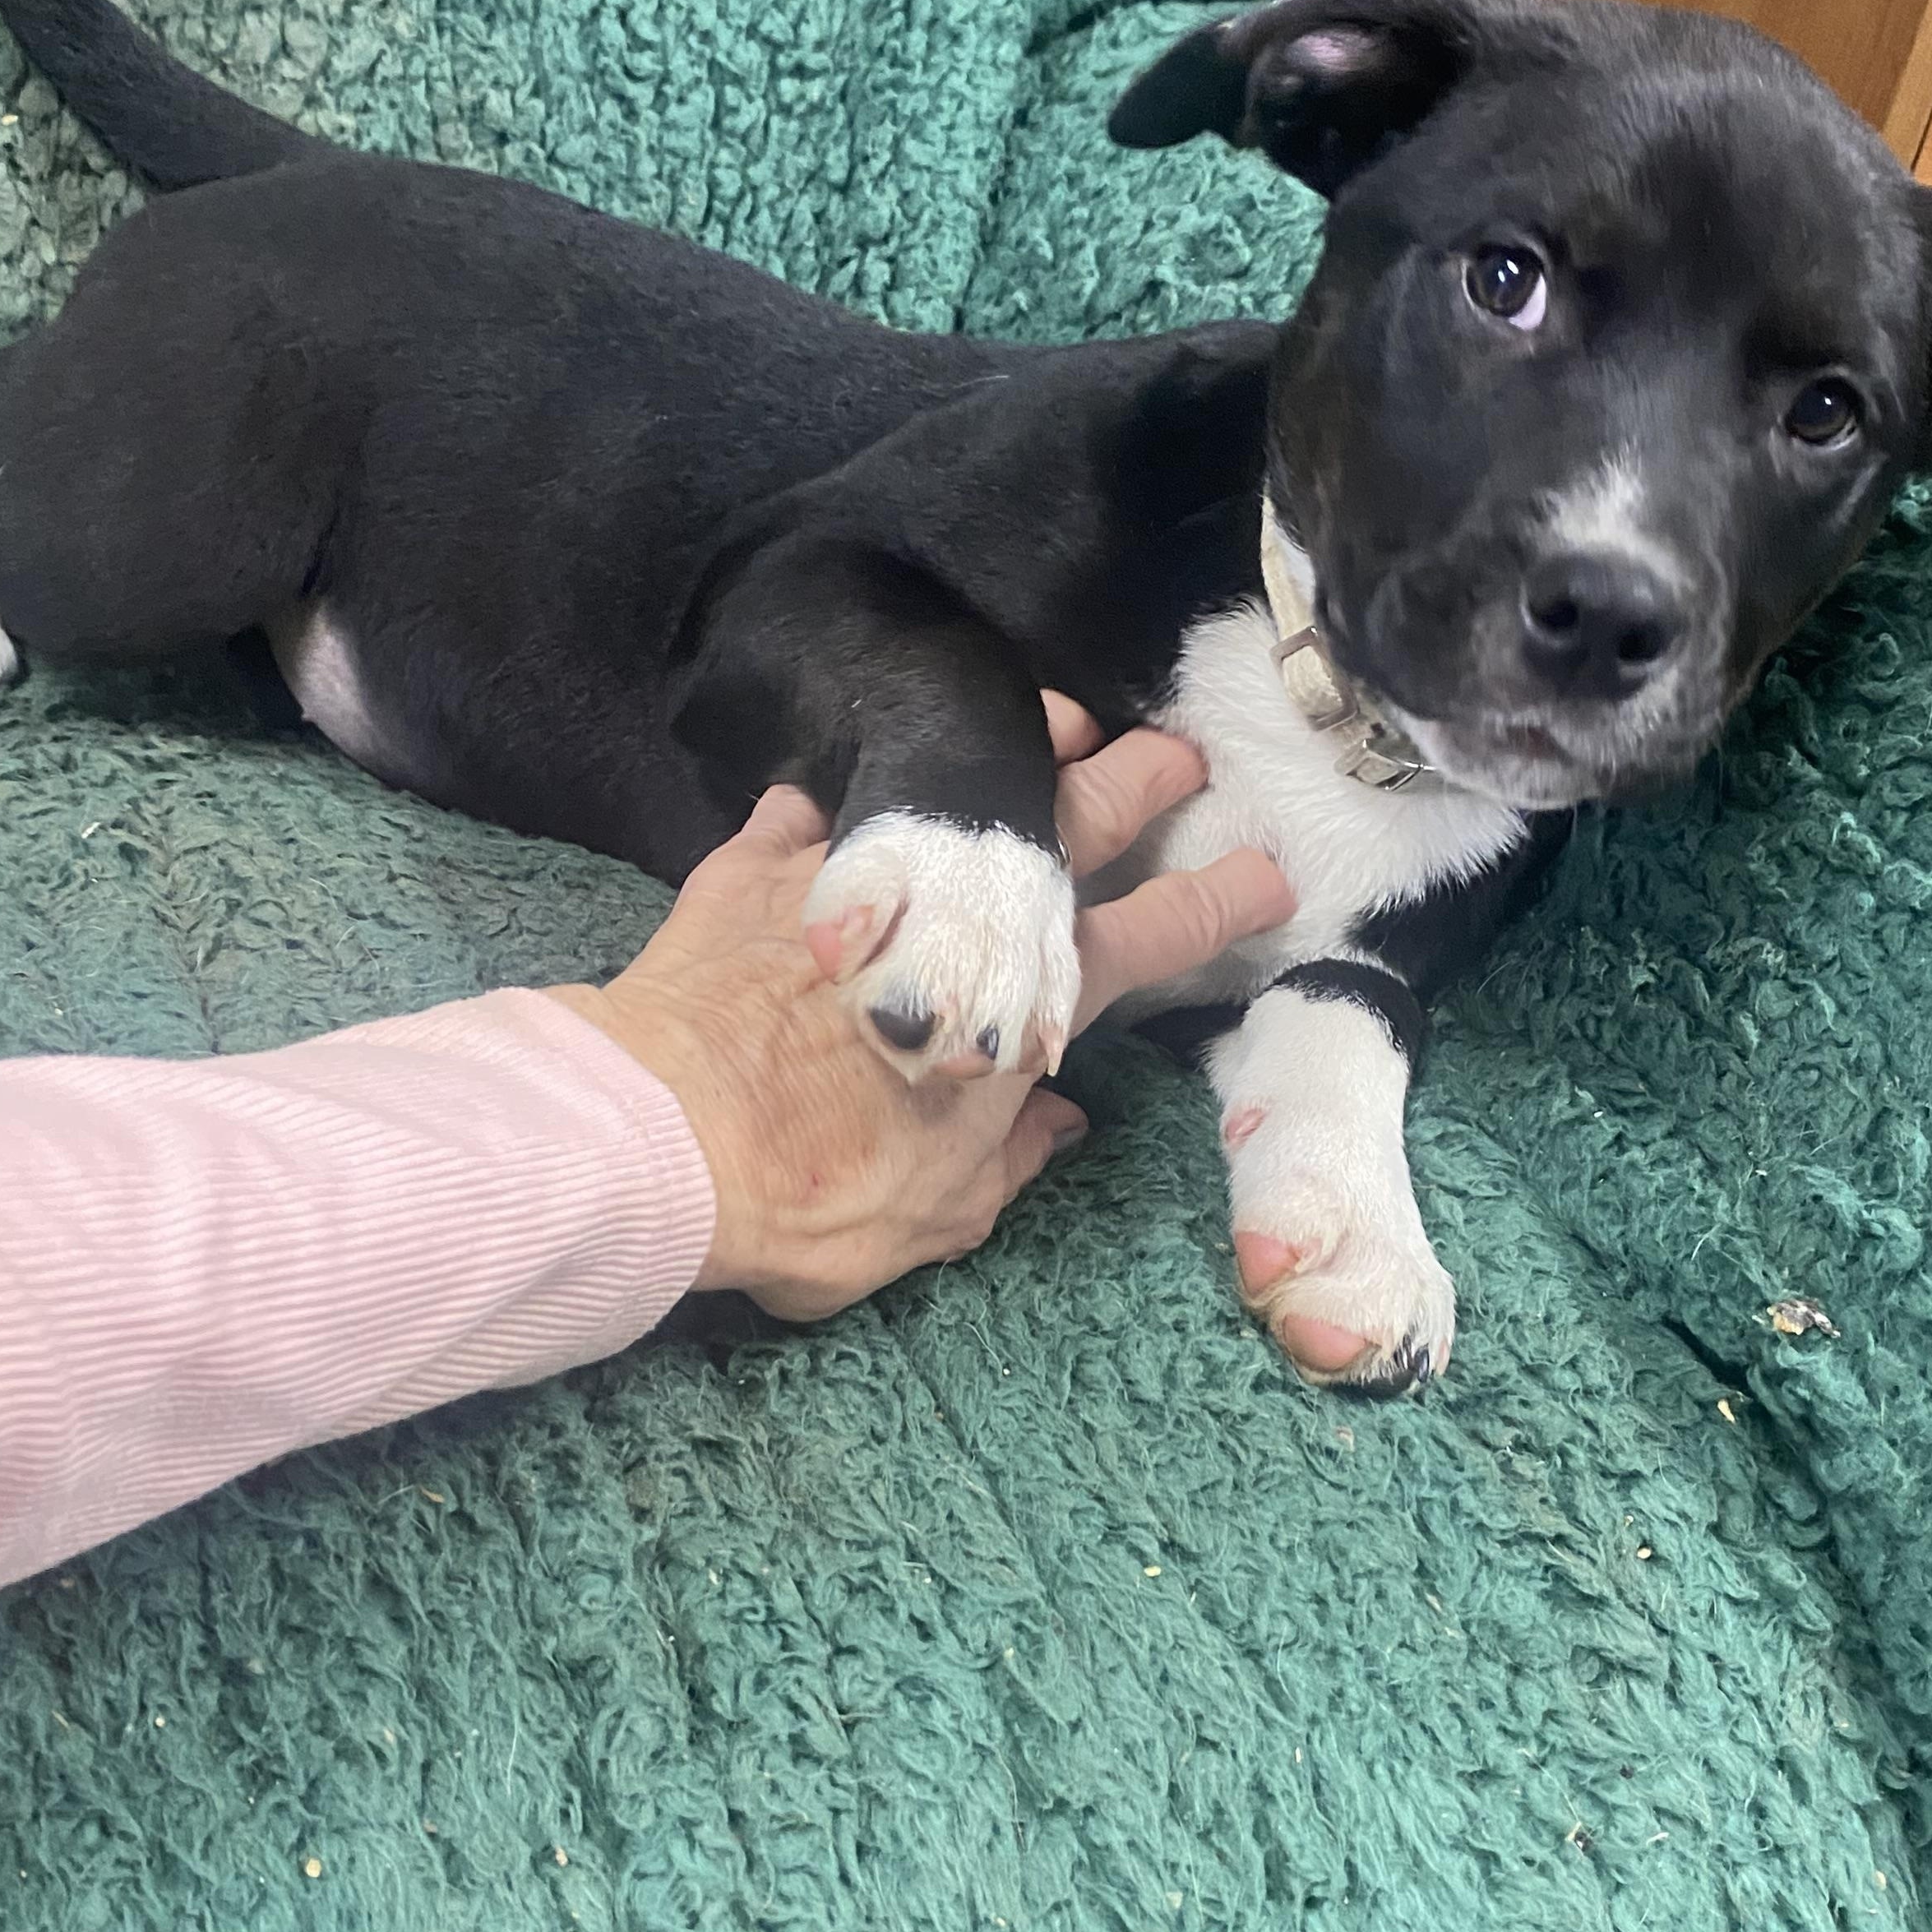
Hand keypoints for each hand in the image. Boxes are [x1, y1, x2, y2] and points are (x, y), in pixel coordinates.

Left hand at [546, 699, 1291, 1318]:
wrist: (664, 1138)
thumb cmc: (818, 1196)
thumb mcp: (941, 1214)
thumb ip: (1008, 1162)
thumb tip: (1055, 1123)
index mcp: (1021, 1005)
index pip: (1150, 939)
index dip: (1217, 903)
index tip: (1267, 870)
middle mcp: (956, 915)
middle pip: (1077, 822)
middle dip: (1144, 780)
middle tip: (1184, 750)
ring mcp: (863, 871)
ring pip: (956, 780)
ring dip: (1019, 744)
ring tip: (1056, 718)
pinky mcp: (765, 865)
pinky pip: (808, 811)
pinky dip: (829, 805)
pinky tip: (832, 792)